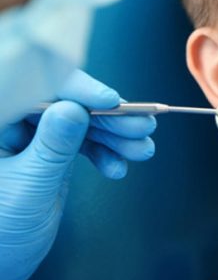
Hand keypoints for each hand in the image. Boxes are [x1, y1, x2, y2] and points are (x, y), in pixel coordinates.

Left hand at [0, 70, 155, 279]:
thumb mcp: (28, 189)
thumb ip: (52, 147)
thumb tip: (75, 108)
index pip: (38, 90)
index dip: (77, 90)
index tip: (111, 101)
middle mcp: (12, 123)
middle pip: (66, 104)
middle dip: (108, 116)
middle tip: (141, 126)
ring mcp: (31, 138)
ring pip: (81, 123)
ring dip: (115, 135)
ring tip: (142, 149)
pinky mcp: (49, 153)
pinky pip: (82, 143)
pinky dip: (105, 153)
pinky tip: (117, 168)